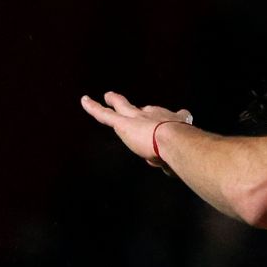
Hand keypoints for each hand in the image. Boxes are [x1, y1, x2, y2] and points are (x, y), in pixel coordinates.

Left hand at [79, 92, 193, 171]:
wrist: (175, 141)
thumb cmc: (182, 150)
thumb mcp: (179, 156)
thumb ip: (169, 162)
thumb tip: (167, 169)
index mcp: (170, 122)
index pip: (164, 122)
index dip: (162, 128)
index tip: (163, 133)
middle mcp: (155, 116)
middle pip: (145, 110)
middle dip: (139, 109)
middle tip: (136, 106)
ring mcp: (137, 117)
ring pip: (123, 107)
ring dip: (116, 102)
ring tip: (109, 97)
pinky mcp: (122, 123)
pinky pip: (105, 114)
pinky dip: (93, 107)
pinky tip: (84, 100)